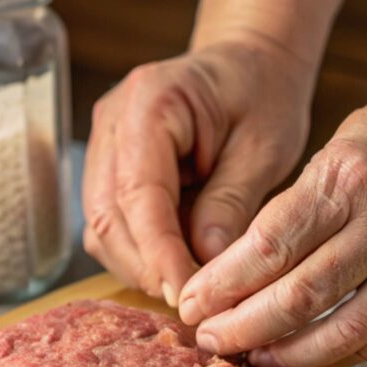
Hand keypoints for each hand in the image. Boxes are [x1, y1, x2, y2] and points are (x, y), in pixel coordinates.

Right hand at [82, 38, 312, 304]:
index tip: (186, 295)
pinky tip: (174, 266)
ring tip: (187, 286)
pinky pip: (111, 227)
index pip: (139, 194)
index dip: (159, 253)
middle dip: (147, 268)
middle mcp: (111, 123)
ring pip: (102, 229)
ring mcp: (102, 147)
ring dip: (140, 267)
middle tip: (192, 302)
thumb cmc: (262, 94)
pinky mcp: (108, 171)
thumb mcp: (264, 147)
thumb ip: (231, 203)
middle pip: (108, 218)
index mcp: (149, 102)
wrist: (249, 64)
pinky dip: (139, 255)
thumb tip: (207, 266)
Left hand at [178, 76, 366, 366]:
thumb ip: (297, 205)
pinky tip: (290, 363)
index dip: (223, 284)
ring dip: (281, 354)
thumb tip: (240, 267)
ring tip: (243, 358)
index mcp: (348, 177)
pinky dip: (327, 360)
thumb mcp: (341, 142)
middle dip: (241, 327)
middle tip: (205, 338)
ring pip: (338, 332)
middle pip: (298, 297)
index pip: (270, 245)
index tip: (190, 303)